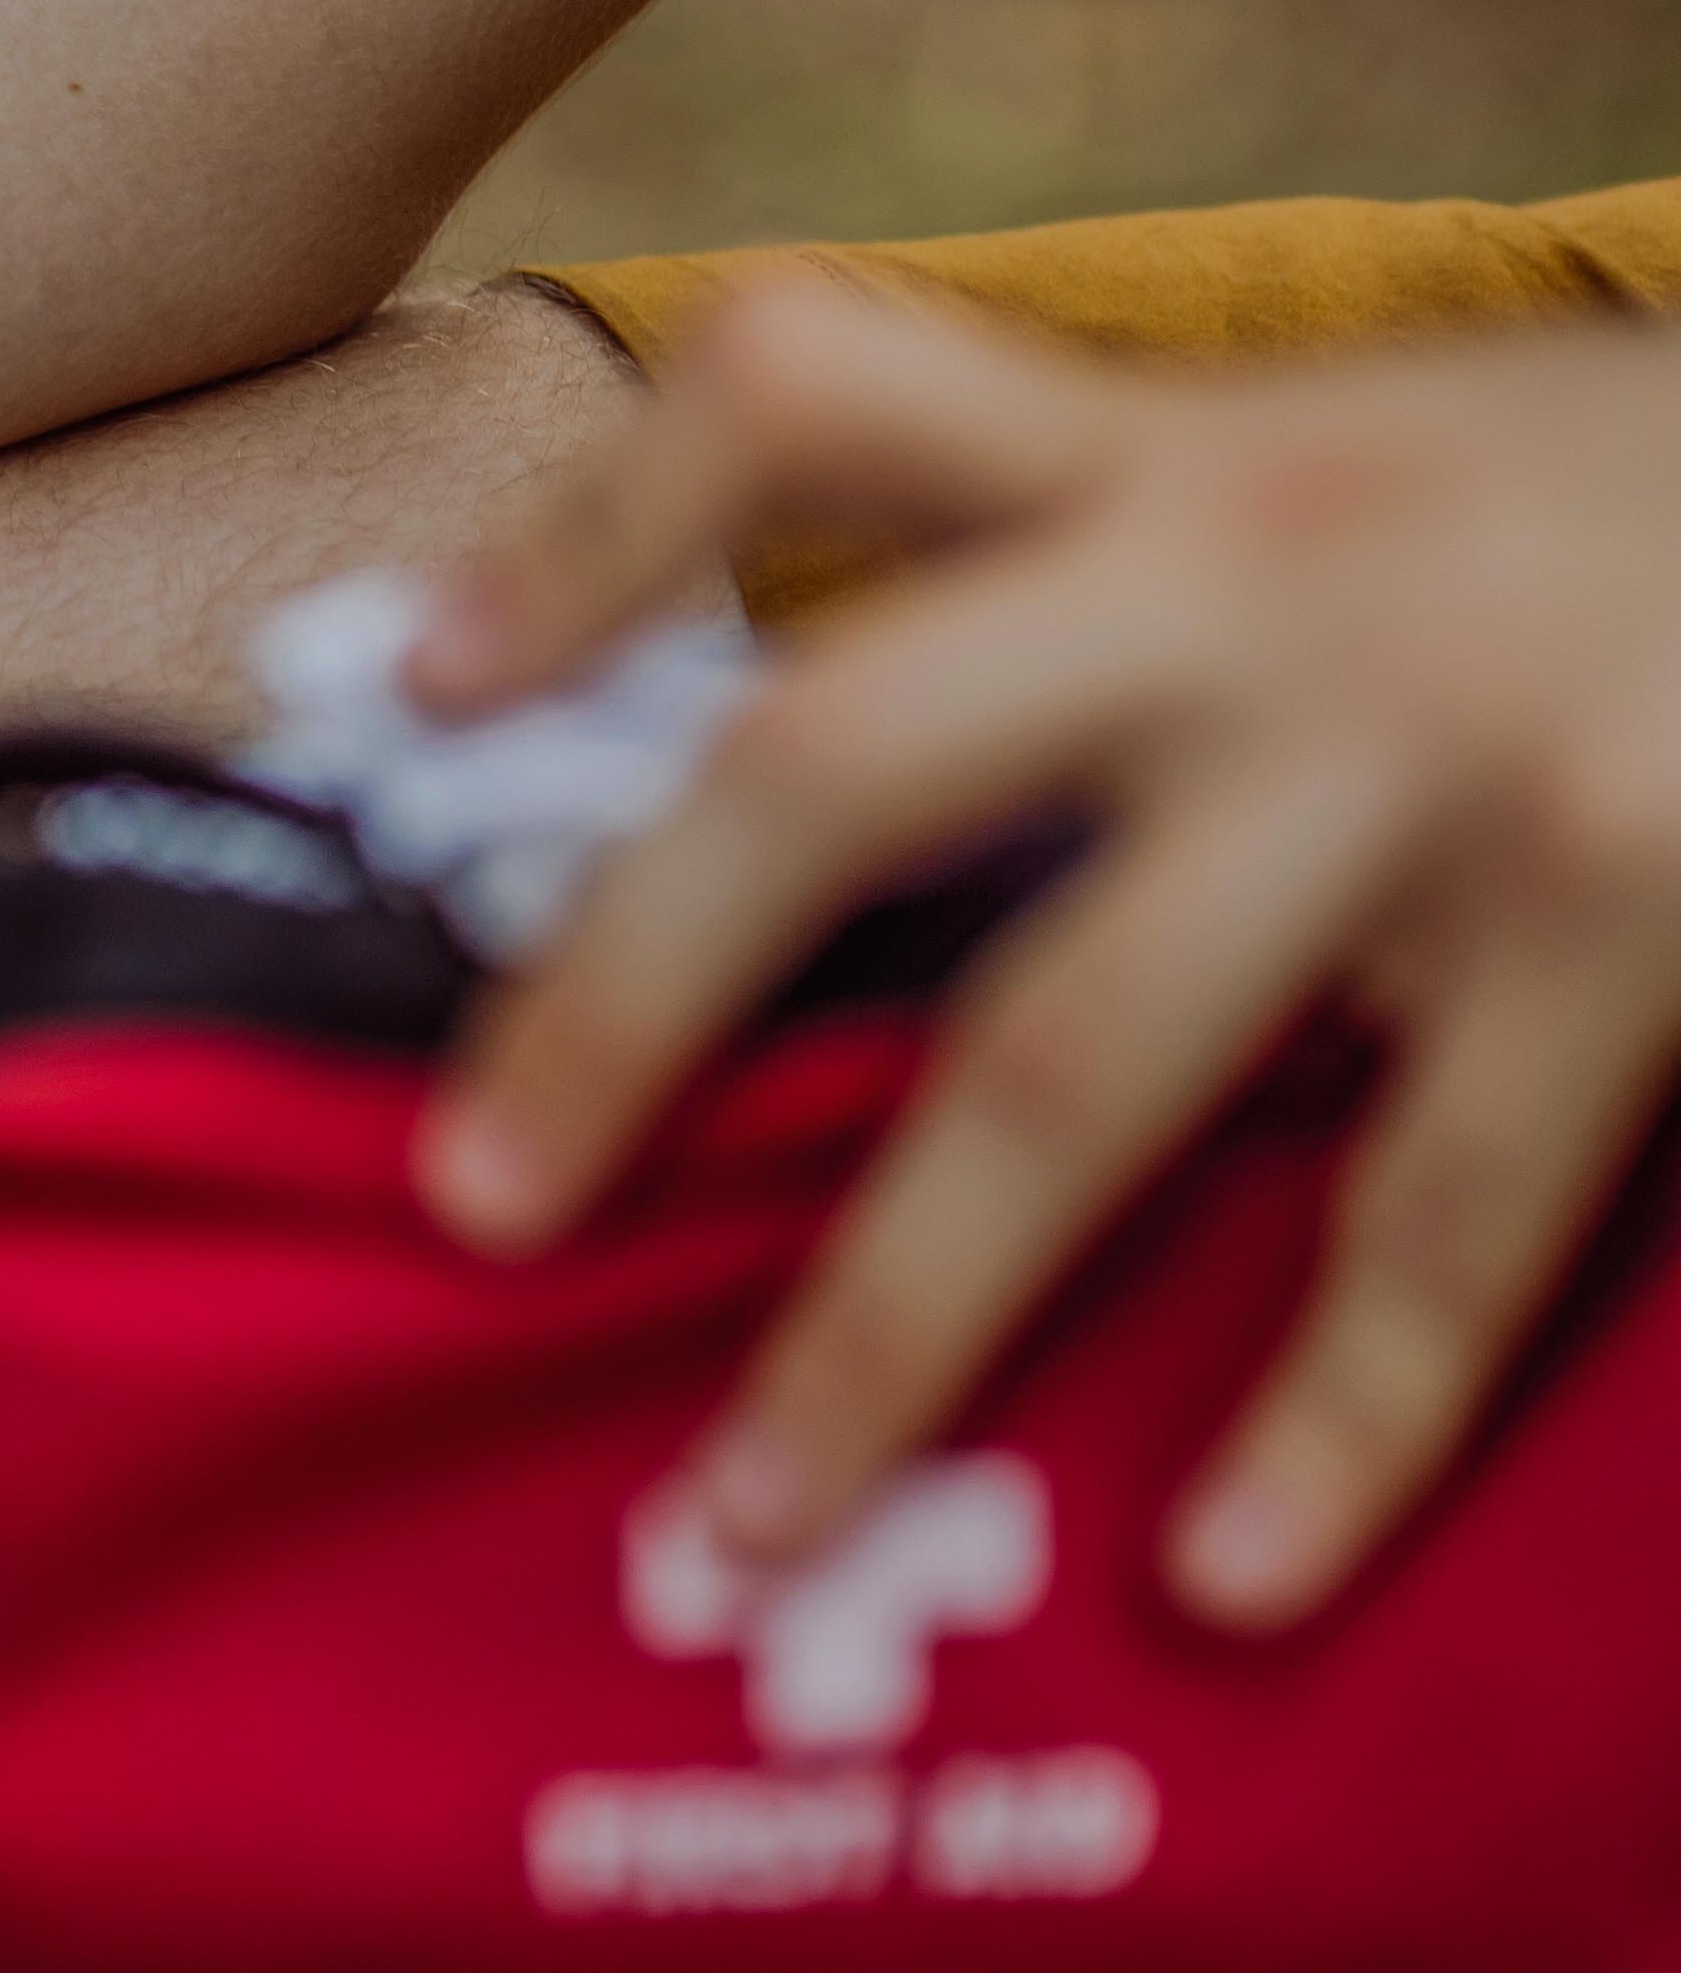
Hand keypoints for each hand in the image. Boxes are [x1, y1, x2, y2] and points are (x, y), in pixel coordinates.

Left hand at [403, 279, 1680, 1628]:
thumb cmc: (1608, 524)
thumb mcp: (1341, 465)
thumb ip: (1099, 565)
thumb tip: (770, 775)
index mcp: (1167, 462)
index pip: (810, 396)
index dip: (595, 519)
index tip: (415, 682)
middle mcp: (1260, 586)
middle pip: (838, 763)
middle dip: (625, 994)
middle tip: (466, 1202)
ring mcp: (1444, 764)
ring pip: (1080, 1061)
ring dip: (894, 1315)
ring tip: (741, 1517)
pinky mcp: (1646, 923)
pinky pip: (1440, 1219)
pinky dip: (1328, 1416)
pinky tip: (1226, 1577)